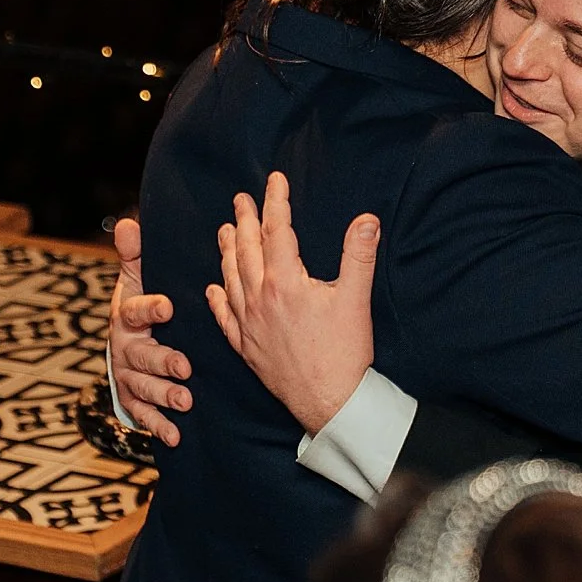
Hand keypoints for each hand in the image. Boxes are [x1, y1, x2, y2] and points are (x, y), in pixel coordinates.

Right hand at [110, 215, 192, 447]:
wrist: (126, 344)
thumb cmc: (139, 307)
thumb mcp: (136, 278)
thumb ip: (135, 255)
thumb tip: (128, 223)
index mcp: (127, 315)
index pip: (135, 310)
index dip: (149, 308)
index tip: (169, 306)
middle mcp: (124, 348)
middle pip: (140, 356)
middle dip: (161, 361)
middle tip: (184, 367)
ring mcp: (127, 377)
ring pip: (142, 388)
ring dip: (163, 396)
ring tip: (185, 400)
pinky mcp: (133, 401)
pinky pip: (142, 416)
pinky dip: (158, 427)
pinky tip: (175, 435)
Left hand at [205, 171, 381, 434]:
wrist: (330, 402)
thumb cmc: (345, 351)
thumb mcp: (356, 300)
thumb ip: (359, 256)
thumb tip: (366, 220)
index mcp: (285, 283)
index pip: (278, 231)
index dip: (276, 202)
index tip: (274, 180)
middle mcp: (260, 300)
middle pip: (248, 251)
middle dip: (245, 221)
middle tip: (240, 200)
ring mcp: (249, 325)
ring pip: (231, 279)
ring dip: (227, 252)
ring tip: (224, 231)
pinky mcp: (247, 348)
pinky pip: (225, 318)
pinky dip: (218, 300)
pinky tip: (214, 288)